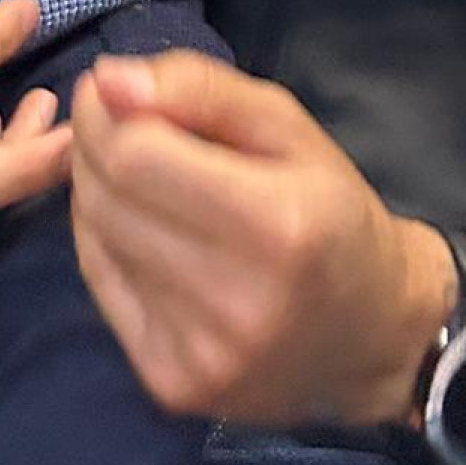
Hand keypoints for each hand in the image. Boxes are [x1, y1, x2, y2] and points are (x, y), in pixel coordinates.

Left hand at [69, 51, 457, 425]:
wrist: (371, 331)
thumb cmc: (331, 208)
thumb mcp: (287, 124)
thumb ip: (199, 88)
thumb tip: (108, 80)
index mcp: (278, 225)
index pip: (136, 157)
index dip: (105, 113)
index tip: (108, 88)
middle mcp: (238, 302)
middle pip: (107, 199)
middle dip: (94, 145)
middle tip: (116, 124)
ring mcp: (202, 355)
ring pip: (95, 239)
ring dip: (95, 191)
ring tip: (133, 171)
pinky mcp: (173, 384)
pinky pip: (102, 286)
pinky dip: (106, 241)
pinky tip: (139, 224)